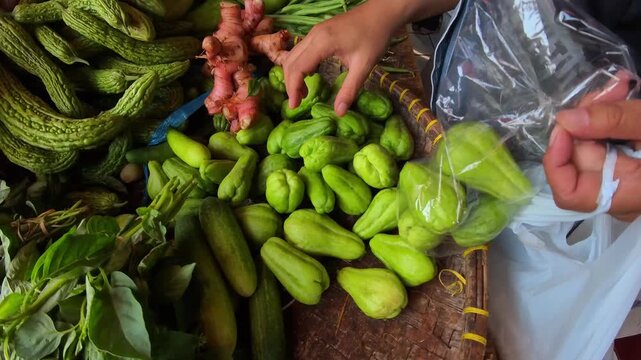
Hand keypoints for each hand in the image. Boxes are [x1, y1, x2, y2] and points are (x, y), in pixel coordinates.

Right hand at [282, 0, 456, 115]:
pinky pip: (301, 50)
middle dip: (291, 84)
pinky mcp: (319, 32)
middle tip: (298, 102)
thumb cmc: (375, 37)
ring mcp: (315, 32)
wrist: (382, 13)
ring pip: (293, 55)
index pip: (297, 68)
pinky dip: (300, 65)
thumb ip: (350, 90)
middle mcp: (313, 35)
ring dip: (294, 74)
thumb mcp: (364, 66)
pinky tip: (311, 76)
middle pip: (290, 62)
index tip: (295, 106)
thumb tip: (339, 113)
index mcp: (322, 42)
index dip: (293, 88)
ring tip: (304, 92)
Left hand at [543, 79, 640, 220]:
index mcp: (627, 196)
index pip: (568, 193)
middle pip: (578, 159)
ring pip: (593, 145)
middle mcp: (620, 193)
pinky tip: (622, 93)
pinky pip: (610, 142)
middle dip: (584, 119)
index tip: (565, 125)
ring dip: (601, 112)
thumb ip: (614, 121)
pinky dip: (612, 118)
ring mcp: (626, 178)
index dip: (557, 160)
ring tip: (620, 85)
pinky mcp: (632, 163)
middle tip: (609, 89)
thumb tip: (566, 119)